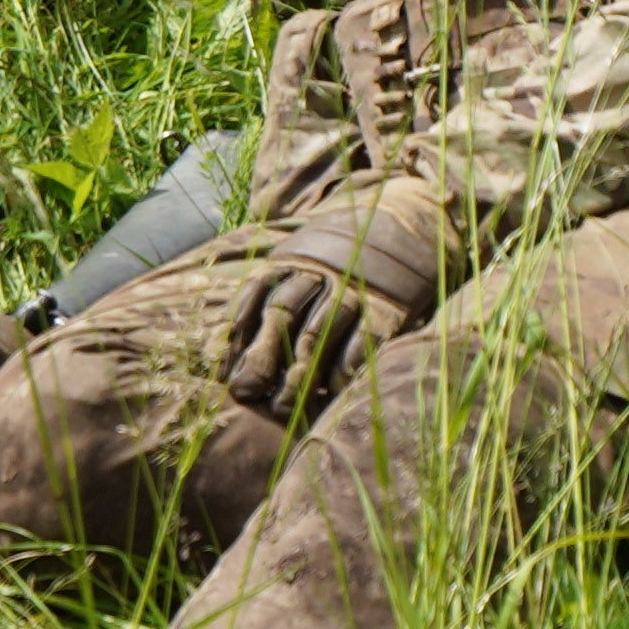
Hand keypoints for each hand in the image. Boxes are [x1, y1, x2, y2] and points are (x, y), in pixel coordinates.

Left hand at [220, 249, 374, 420]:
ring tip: (282, 407)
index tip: (223, 369)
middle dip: (260, 356)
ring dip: (298, 371)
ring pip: (319, 332)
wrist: (406, 221)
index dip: (236, 333)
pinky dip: (345, 366)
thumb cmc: (340, 253)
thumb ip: (269, 287)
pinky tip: (331, 392)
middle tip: (244, 393)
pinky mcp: (387, 306)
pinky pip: (363, 339)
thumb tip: (226, 339)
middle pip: (282, 315)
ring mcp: (354, 287)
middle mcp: (320, 271)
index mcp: (293, 257)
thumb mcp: (302, 253)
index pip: (256, 296)